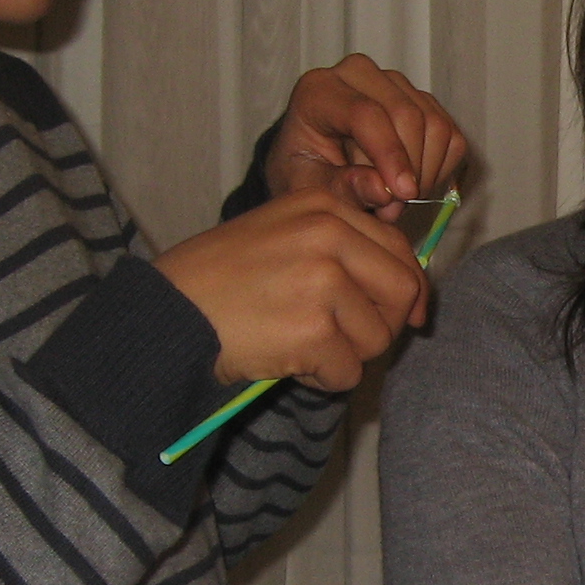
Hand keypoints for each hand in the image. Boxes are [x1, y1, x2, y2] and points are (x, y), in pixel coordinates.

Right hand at [156, 163, 428, 390]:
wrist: (169, 312)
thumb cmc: (222, 280)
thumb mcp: (283, 236)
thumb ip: (344, 250)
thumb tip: (416, 298)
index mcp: (324, 206)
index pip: (398, 249)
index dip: (407, 291)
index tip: (405, 317)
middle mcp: (329, 235)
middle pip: (403, 293)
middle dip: (384, 326)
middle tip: (348, 341)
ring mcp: (323, 281)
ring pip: (377, 339)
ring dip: (345, 355)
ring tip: (298, 344)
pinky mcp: (315, 329)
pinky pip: (348, 372)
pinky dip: (321, 378)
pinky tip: (285, 361)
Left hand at [268, 55, 468, 216]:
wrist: (318, 163)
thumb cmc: (307, 174)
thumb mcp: (311, 189)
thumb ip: (343, 189)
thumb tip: (384, 191)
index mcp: (319, 90)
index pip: (366, 113)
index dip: (390, 155)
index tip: (403, 195)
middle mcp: (358, 75)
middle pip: (407, 115)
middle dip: (410, 170)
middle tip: (393, 210)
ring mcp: (394, 83)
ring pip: (435, 125)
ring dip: (426, 173)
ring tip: (397, 200)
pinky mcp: (422, 99)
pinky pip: (451, 136)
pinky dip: (440, 169)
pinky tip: (413, 183)